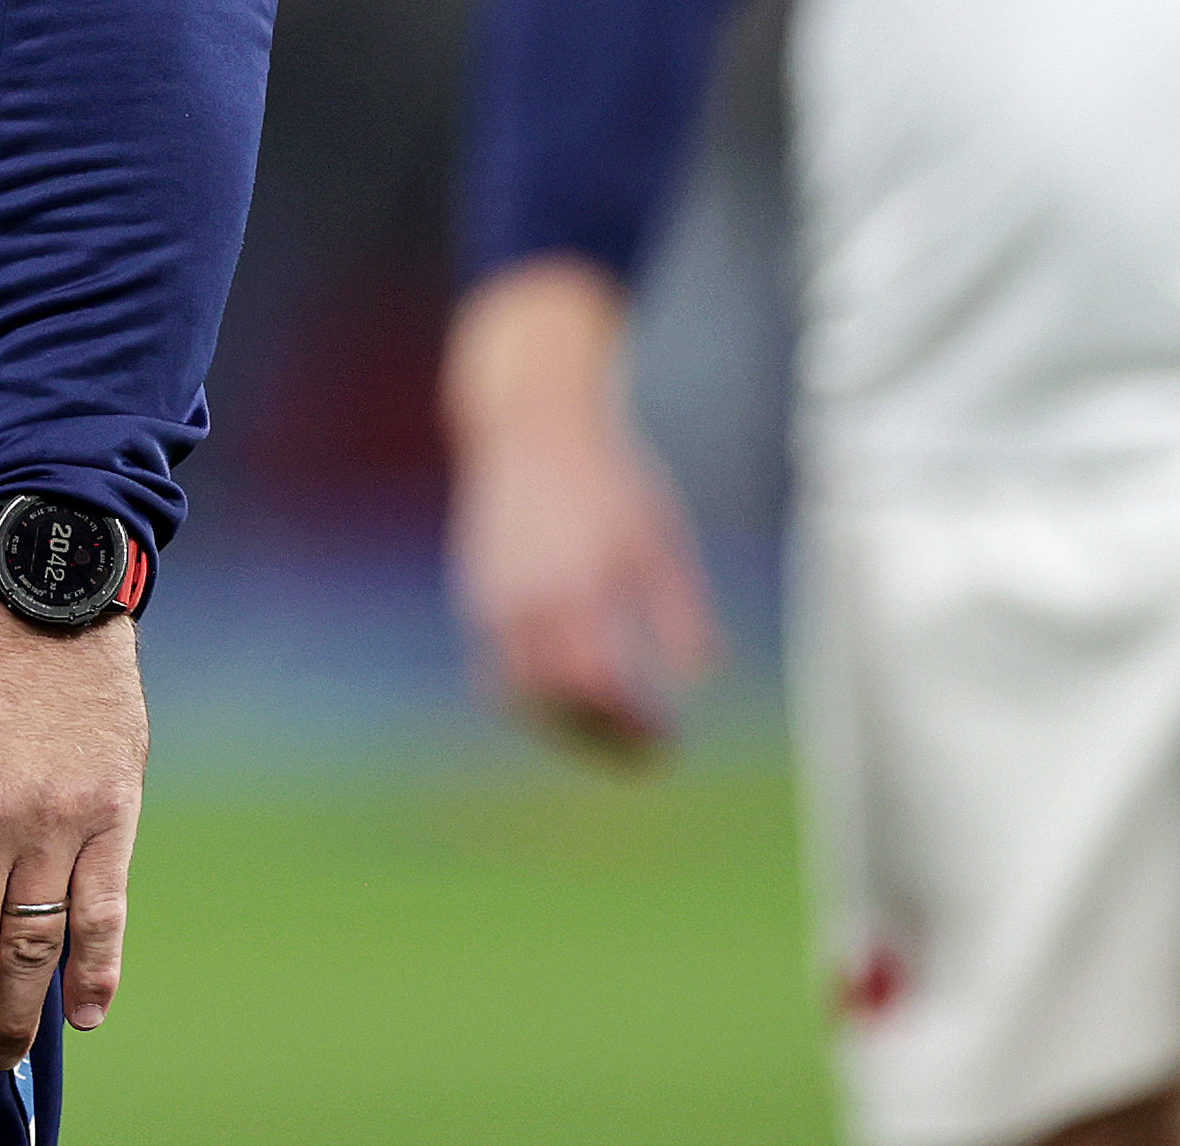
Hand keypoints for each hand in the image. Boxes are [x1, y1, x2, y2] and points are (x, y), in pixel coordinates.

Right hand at [449, 385, 718, 763]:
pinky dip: (532, 698)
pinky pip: (497, 669)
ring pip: (520, 696)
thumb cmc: (610, 479)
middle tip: (644, 757)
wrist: (533, 423)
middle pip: (557, 705)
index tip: (668, 744)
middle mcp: (528, 601)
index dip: (633, 726)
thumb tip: (703, 673)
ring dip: (565, 727)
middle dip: (601, 741)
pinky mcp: (476, 595)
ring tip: (610, 735)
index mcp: (579, 586)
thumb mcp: (659, 536)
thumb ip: (680, 607)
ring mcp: (494, 600)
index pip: (601, 687)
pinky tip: (571, 698)